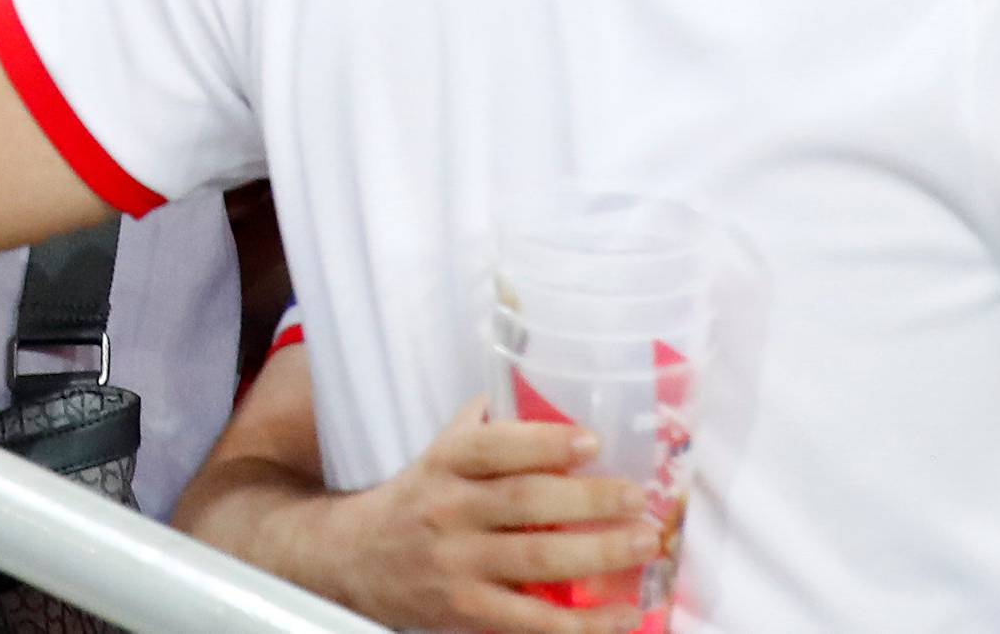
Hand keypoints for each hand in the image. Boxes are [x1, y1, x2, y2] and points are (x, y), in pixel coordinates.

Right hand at [331, 403, 654, 633]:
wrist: (355, 560)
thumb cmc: (419, 495)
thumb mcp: (443, 449)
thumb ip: (490, 422)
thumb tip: (550, 389)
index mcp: (447, 461)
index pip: (496, 445)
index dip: (545, 442)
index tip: (592, 441)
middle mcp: (450, 510)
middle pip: (525, 502)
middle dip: (589, 500)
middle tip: (638, 498)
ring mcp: (457, 564)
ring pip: (534, 559)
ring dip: (597, 554)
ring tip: (644, 543)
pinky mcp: (464, 613)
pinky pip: (528, 622)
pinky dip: (578, 624)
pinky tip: (619, 616)